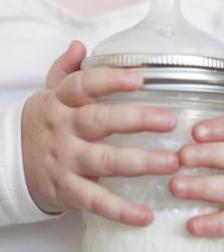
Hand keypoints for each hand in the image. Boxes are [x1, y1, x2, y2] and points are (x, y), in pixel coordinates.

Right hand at [22, 41, 178, 226]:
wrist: (11, 159)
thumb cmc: (43, 122)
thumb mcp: (49, 92)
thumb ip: (65, 69)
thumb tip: (79, 45)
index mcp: (62, 102)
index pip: (84, 85)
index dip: (111, 81)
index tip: (140, 78)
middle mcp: (64, 129)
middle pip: (101, 121)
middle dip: (137, 120)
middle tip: (170, 121)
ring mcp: (66, 160)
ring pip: (105, 160)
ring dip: (139, 162)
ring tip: (171, 162)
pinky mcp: (66, 189)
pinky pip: (95, 200)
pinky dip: (120, 209)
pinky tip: (145, 215)